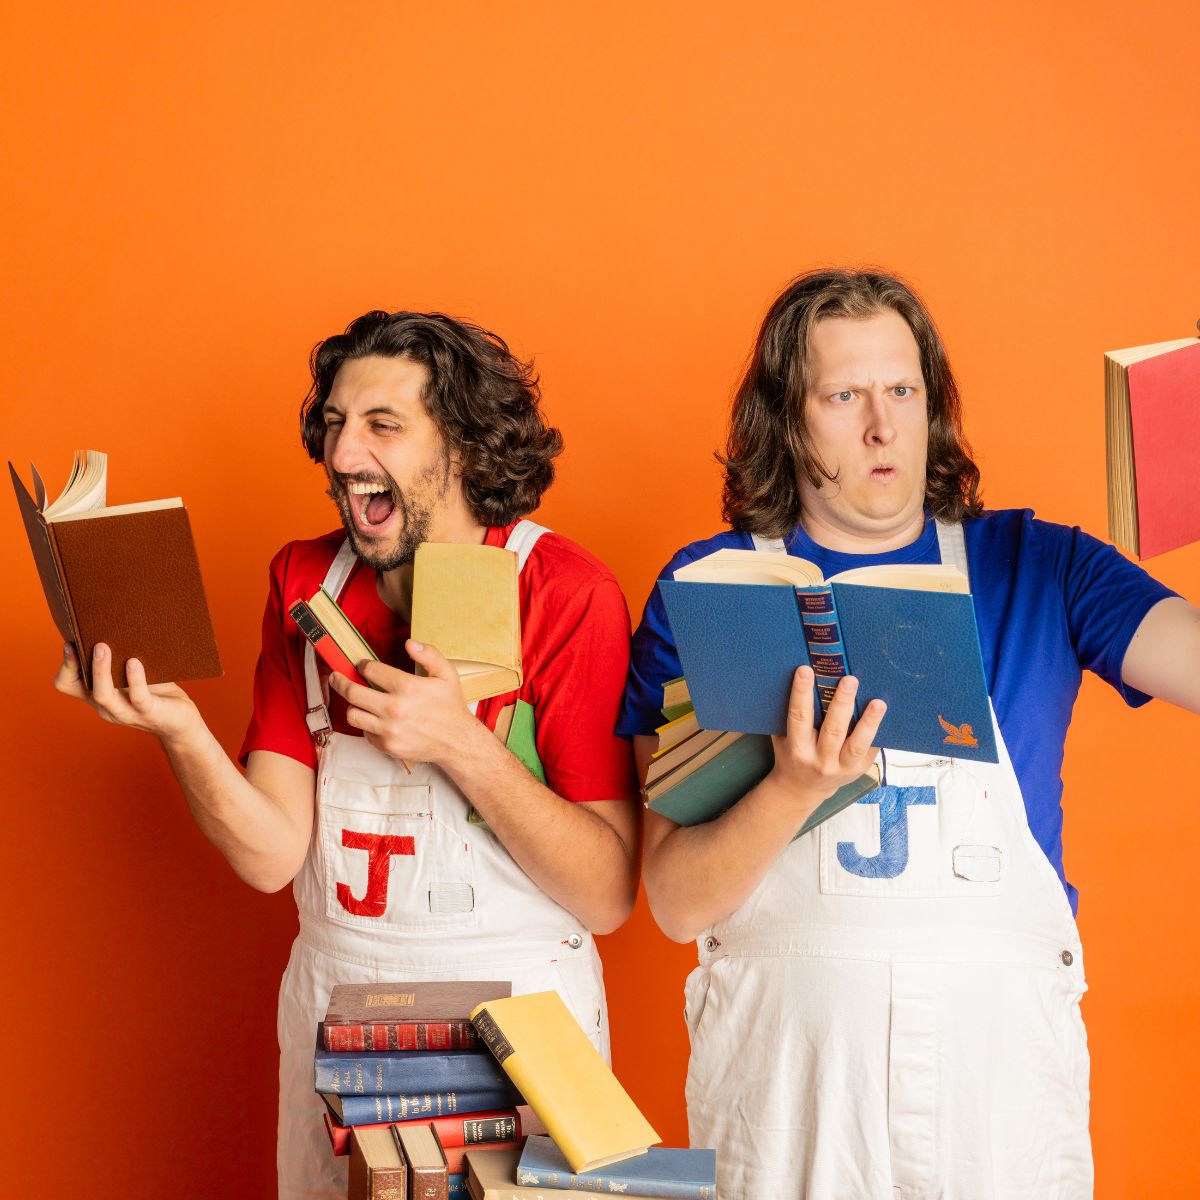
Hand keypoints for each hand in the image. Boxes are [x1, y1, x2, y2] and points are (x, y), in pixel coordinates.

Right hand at [53, 642, 199, 741]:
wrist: (181, 723)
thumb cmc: (158, 694)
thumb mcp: (136, 675)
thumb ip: (124, 659)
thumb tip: (117, 624)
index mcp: (99, 696)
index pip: (67, 684)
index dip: (66, 664)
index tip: (70, 642)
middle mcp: (107, 706)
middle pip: (77, 687)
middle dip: (77, 663)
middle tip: (90, 640)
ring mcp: (127, 712)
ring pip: (103, 695)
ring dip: (101, 670)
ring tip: (103, 647)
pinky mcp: (150, 713)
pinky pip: (138, 697)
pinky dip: (135, 679)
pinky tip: (135, 662)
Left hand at [327, 639, 476, 766]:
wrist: (457, 741)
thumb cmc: (450, 706)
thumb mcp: (447, 674)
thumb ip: (429, 655)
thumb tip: (409, 644)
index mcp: (407, 687)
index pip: (371, 671)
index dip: (363, 665)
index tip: (362, 665)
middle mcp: (395, 709)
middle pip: (353, 693)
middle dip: (340, 682)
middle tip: (336, 677)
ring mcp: (389, 729)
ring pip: (353, 714)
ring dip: (353, 705)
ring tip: (357, 701)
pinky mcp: (387, 746)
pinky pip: (365, 732)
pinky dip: (367, 725)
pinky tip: (376, 719)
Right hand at [771, 666, 884, 804]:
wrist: (802, 788)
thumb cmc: (791, 754)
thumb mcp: (784, 737)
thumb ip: (789, 715)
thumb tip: (801, 676)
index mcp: (798, 749)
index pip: (799, 718)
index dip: (801, 694)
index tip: (805, 670)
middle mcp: (820, 761)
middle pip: (833, 730)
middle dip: (842, 703)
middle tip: (850, 679)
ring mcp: (842, 768)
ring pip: (857, 745)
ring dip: (869, 722)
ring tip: (878, 703)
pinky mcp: (859, 770)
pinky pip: (870, 750)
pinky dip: (877, 732)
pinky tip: (883, 715)